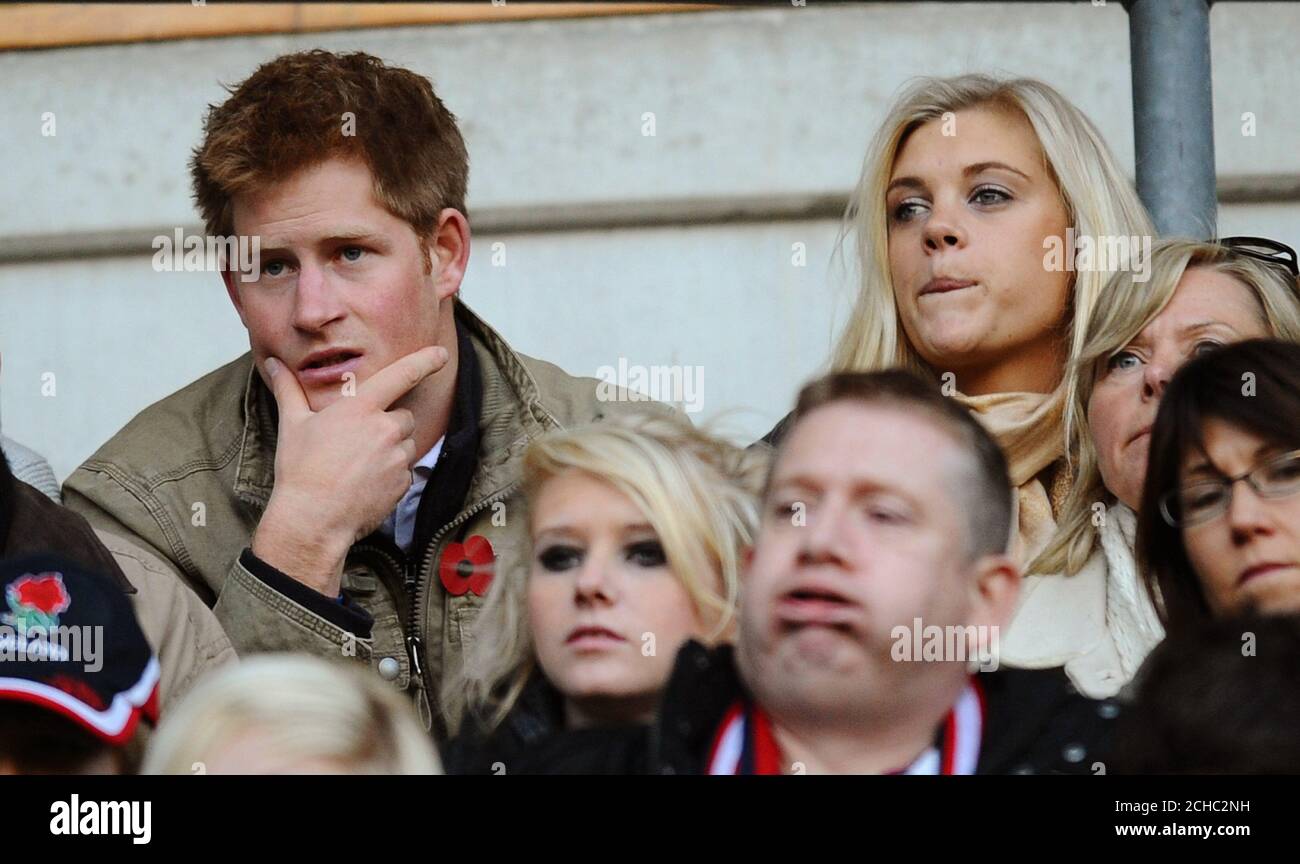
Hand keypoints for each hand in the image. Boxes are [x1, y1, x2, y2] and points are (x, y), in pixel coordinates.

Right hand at [251, 346, 447, 594]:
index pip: (401, 375)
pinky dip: (392, 474)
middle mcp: (385, 429)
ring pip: (406, 444)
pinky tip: (366, 483)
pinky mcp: (404, 483)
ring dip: (392, 449)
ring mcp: (397, 457)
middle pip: (403, 416)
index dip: (424, 361)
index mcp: (360, 409)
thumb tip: (272, 363)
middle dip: (388, 424)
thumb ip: (288, 389)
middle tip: (358, 441)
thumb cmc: (300, 471)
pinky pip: (406, 471)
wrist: (312, 520)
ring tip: (359, 465)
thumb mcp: (292, 425)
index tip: (441, 353)